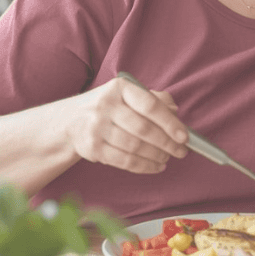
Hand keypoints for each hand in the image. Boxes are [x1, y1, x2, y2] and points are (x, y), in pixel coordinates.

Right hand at [62, 77, 188, 173]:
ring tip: (168, 157)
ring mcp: (96, 127)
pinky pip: (124, 161)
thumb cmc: (109, 107)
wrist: (70, 121)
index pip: (150, 105)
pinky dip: (144, 166)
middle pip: (144, 129)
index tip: (184, 136)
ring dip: (156, 156)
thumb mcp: (128, 96)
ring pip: (135, 147)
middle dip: (167, 143)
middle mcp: (105, 106)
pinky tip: (156, 166)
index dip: (170, 122)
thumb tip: (174, 110)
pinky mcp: (92, 148)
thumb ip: (154, 99)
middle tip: (181, 151)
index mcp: (120, 88)